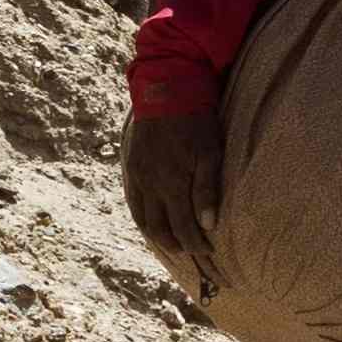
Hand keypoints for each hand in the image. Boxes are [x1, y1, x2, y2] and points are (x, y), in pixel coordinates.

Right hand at [125, 106, 221, 274]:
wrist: (166, 89)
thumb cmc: (195, 121)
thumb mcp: (210, 152)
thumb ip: (207, 190)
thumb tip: (208, 225)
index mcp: (172, 184)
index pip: (183, 228)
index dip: (196, 244)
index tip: (209, 251)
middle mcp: (151, 185)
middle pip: (161, 229)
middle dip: (177, 245)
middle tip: (192, 252)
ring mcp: (138, 177)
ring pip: (144, 219)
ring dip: (158, 236)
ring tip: (173, 243)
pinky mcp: (131, 167)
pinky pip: (133, 203)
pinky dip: (142, 219)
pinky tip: (152, 222)